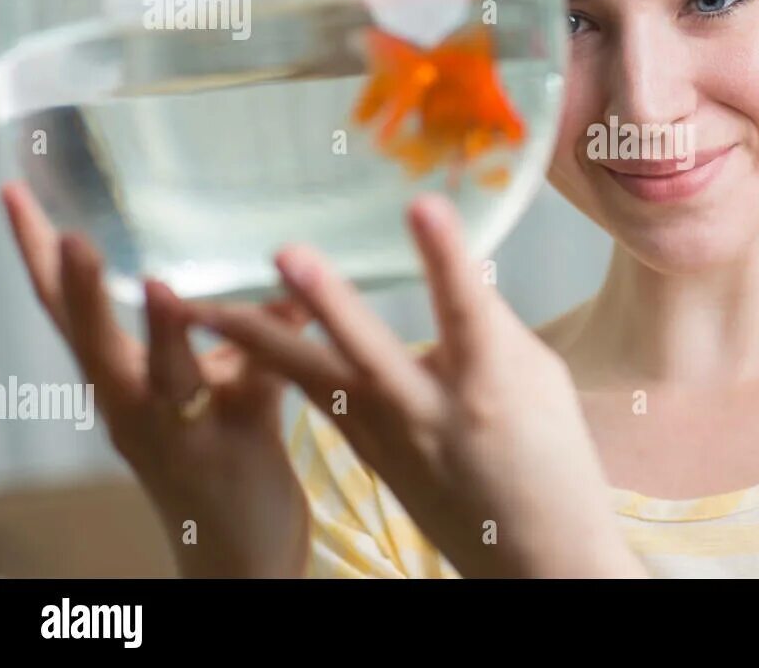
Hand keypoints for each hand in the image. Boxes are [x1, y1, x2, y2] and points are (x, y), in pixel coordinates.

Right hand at [0, 182, 311, 577]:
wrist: (240, 557)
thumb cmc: (222, 462)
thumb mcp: (220, 388)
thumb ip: (241, 338)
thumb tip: (286, 286)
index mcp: (118, 386)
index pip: (68, 313)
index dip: (39, 257)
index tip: (16, 194)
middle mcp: (134, 410)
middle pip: (95, 345)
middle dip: (81, 291)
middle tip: (68, 233)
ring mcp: (180, 436)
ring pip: (167, 379)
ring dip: (166, 334)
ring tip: (164, 288)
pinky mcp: (235, 453)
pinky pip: (251, 393)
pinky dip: (269, 354)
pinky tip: (292, 314)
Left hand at [188, 194, 645, 578]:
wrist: (532, 554)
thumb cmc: (552, 461)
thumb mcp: (541, 381)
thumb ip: (494, 328)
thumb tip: (455, 274)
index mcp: (491, 387)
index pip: (467, 310)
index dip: (445, 256)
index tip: (423, 204)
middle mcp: (430, 413)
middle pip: (370, 354)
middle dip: (328, 302)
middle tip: (285, 253)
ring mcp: (390, 441)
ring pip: (317, 383)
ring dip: (261, 342)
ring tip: (205, 307)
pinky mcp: (367, 456)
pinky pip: (318, 402)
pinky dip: (279, 365)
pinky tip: (239, 337)